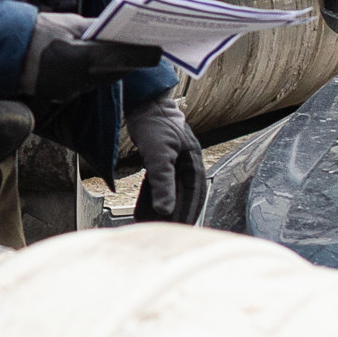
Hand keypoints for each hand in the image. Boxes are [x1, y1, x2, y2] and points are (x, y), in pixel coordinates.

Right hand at [18, 13, 160, 100]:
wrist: (5, 52)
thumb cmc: (37, 33)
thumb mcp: (69, 23)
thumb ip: (95, 28)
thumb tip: (117, 29)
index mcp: (86, 58)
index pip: (126, 57)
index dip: (144, 54)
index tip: (158, 49)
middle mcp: (82, 79)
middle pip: (117, 72)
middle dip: (129, 61)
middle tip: (141, 49)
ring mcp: (72, 90)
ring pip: (103, 81)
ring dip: (113, 69)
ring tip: (119, 55)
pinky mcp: (63, 95)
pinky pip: (86, 86)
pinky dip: (93, 75)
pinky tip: (92, 65)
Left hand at [125, 96, 206, 224]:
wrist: (142, 102)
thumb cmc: (154, 123)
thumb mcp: (158, 155)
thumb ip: (162, 183)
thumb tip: (164, 210)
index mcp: (194, 163)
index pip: (194, 196)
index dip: (188, 214)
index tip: (180, 231)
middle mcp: (187, 164)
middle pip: (183, 195)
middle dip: (173, 214)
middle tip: (165, 234)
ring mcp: (174, 162)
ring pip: (170, 191)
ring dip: (161, 208)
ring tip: (151, 225)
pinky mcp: (161, 160)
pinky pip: (159, 184)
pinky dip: (152, 197)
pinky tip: (143, 209)